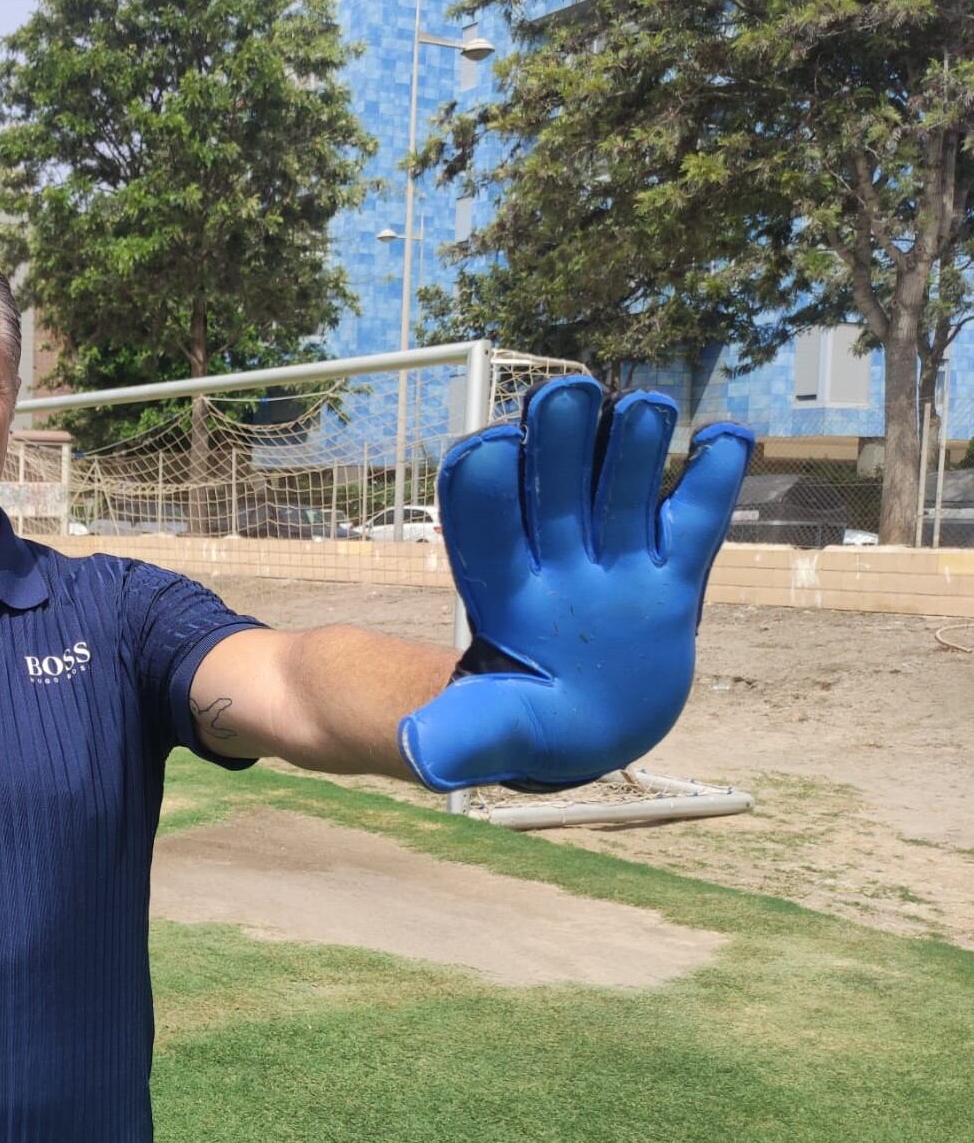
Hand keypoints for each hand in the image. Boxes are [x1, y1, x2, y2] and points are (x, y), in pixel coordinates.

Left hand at [398, 375, 752, 792]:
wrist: (584, 721)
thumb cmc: (525, 721)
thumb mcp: (491, 733)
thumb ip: (460, 736)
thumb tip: (415, 752)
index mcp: (504, 591)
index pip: (486, 530)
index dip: (484, 490)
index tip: (486, 452)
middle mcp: (558, 560)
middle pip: (553, 489)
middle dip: (558, 441)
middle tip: (566, 393)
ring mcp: (615, 562)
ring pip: (622, 491)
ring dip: (633, 448)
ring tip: (648, 408)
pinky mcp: (670, 577)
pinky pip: (693, 522)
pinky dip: (712, 481)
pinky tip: (731, 438)